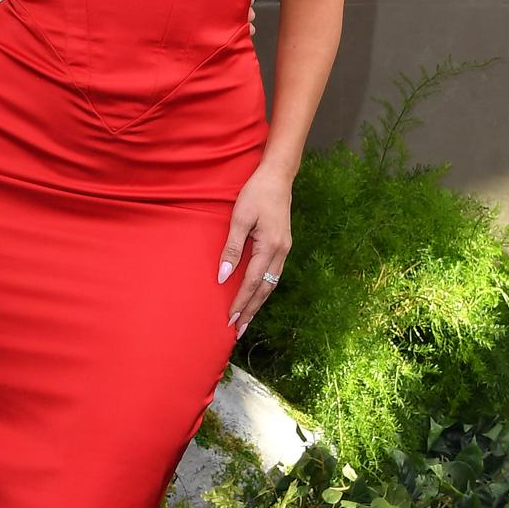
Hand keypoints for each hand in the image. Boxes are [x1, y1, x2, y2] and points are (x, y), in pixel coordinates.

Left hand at [216, 163, 292, 337]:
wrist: (278, 177)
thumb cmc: (256, 194)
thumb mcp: (239, 218)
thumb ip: (232, 248)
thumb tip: (223, 276)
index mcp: (270, 247)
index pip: (252, 282)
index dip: (241, 302)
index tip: (230, 319)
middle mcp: (281, 252)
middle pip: (264, 289)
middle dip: (251, 311)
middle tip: (237, 331)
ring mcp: (285, 250)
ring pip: (271, 284)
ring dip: (258, 303)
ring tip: (246, 320)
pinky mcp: (283, 246)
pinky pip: (273, 275)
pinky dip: (263, 289)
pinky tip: (255, 296)